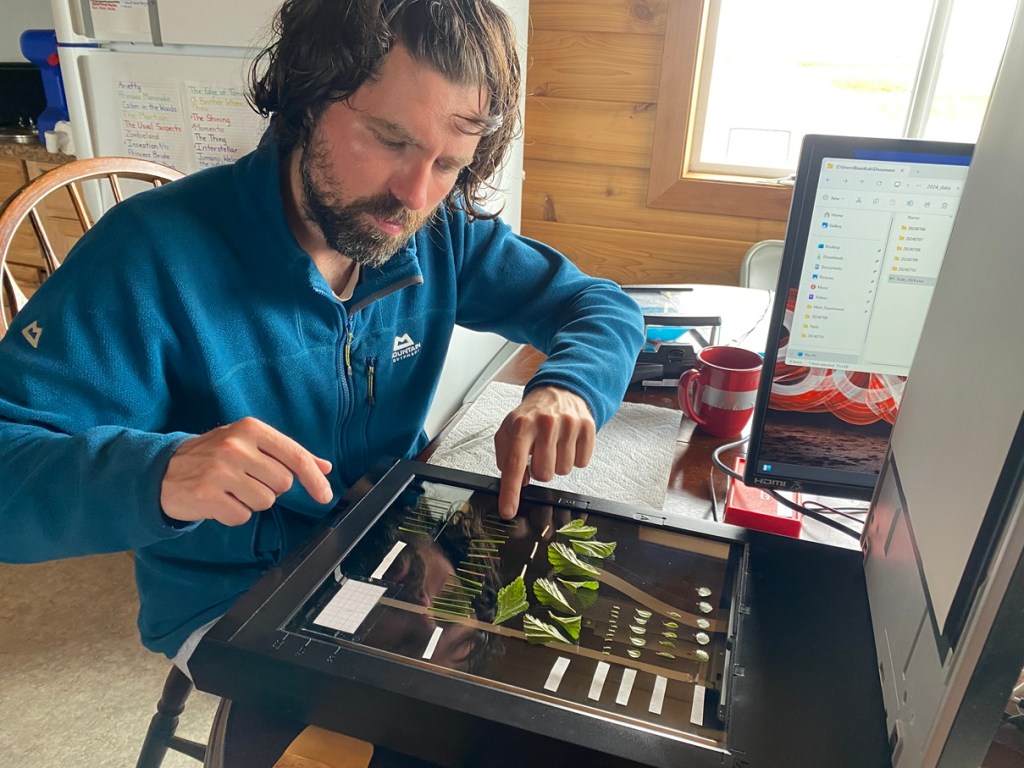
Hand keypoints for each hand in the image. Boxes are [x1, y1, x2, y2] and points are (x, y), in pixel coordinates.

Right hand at [160, 417, 333, 526]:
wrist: (163, 470)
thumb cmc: (214, 456)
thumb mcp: (250, 444)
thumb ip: (287, 454)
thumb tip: (324, 467)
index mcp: (251, 429)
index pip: (295, 456)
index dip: (314, 479)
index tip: (325, 495)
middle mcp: (236, 446)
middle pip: (283, 483)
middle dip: (271, 488)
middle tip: (247, 480)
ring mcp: (219, 471)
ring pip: (265, 502)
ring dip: (252, 502)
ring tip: (231, 490)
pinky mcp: (206, 495)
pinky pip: (241, 516)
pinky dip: (234, 514)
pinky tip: (219, 501)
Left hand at [493, 386, 594, 519]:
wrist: (558, 392)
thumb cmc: (531, 416)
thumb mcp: (509, 430)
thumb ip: (506, 457)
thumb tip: (519, 482)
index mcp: (521, 425)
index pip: (514, 464)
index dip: (511, 491)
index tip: (508, 511)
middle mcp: (545, 423)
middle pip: (544, 474)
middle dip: (540, 471)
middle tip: (540, 454)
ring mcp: (569, 424)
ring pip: (564, 470)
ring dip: (558, 464)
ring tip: (554, 446)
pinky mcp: (588, 427)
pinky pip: (582, 462)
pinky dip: (575, 458)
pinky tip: (568, 443)